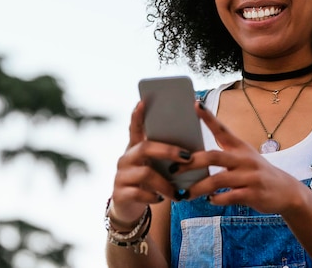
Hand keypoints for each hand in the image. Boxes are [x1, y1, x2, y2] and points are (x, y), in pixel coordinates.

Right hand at [108, 100, 194, 226]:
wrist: (128, 208)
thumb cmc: (147, 183)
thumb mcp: (154, 168)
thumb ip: (164, 158)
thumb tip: (190, 151)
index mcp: (135, 149)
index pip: (135, 128)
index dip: (137, 116)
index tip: (143, 102)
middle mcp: (126, 159)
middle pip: (145, 147)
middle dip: (168, 151)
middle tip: (187, 158)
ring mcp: (121, 176)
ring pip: (146, 173)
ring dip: (166, 183)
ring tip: (178, 193)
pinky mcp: (121, 193)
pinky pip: (139, 193)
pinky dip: (154, 196)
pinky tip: (161, 199)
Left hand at [181, 102, 304, 213]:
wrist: (286, 191)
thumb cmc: (256, 173)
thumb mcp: (244, 156)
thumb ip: (223, 154)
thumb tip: (192, 155)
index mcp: (240, 147)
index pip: (222, 129)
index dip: (208, 117)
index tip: (195, 104)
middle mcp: (244, 159)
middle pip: (214, 156)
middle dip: (191, 162)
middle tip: (174, 168)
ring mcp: (250, 176)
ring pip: (218, 180)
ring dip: (198, 188)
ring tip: (185, 194)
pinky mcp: (253, 194)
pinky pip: (229, 196)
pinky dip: (216, 199)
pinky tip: (209, 200)